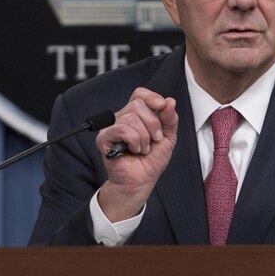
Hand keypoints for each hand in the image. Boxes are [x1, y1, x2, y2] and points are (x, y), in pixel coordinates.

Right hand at [95, 88, 177, 221]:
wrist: (141, 181)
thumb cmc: (151, 160)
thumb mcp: (168, 137)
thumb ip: (170, 119)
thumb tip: (170, 101)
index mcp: (136, 114)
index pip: (140, 94)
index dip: (152, 97)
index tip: (162, 107)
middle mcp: (122, 117)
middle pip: (138, 105)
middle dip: (153, 124)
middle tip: (154, 140)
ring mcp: (111, 128)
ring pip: (132, 118)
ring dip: (144, 137)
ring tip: (143, 149)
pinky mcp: (104, 139)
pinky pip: (122, 129)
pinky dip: (134, 141)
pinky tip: (133, 150)